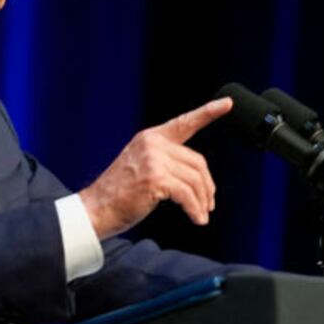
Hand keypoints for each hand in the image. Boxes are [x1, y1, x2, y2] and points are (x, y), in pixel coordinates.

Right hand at [79, 97, 231, 238]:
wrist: (95, 210)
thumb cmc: (118, 194)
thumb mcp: (141, 167)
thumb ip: (165, 161)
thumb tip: (198, 177)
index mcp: (150, 137)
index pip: (184, 122)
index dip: (208, 112)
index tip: (227, 104)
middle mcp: (152, 144)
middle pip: (197, 162)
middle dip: (207, 186)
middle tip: (209, 204)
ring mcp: (154, 160)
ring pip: (195, 180)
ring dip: (202, 201)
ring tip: (201, 215)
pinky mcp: (156, 179)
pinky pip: (188, 195)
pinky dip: (196, 209)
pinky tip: (197, 220)